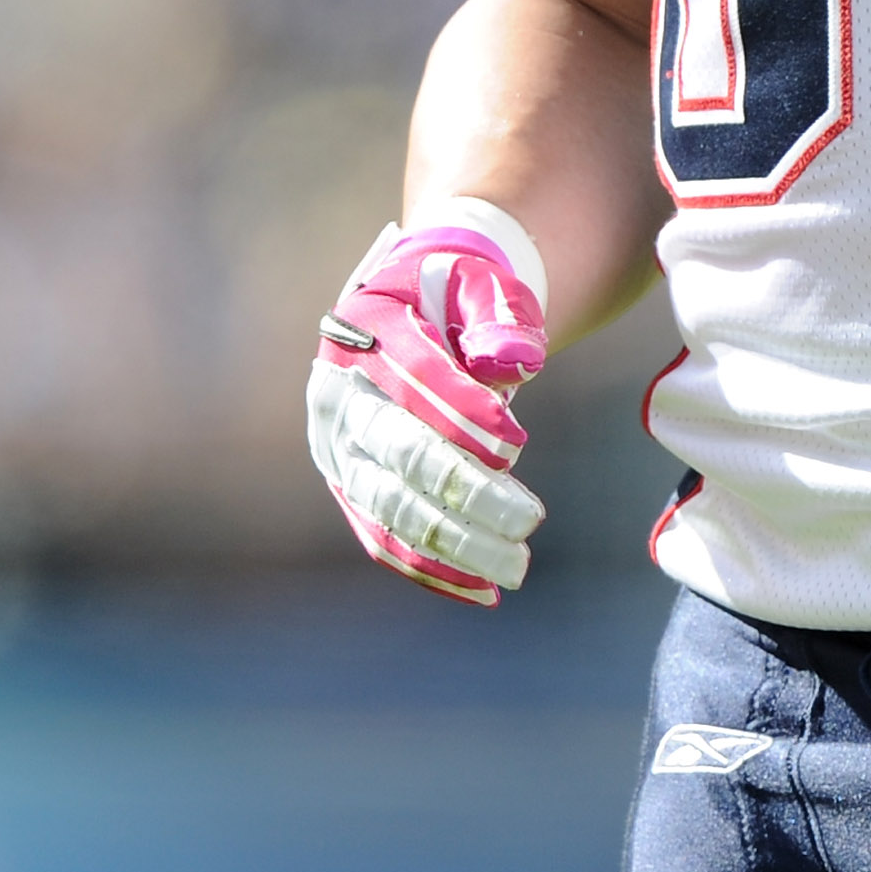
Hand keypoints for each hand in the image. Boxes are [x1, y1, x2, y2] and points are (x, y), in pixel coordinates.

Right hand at [306, 219, 548, 607]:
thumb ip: (500, 311)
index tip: (517, 440)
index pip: (414, 381)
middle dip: (467, 491)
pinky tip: (482, 590)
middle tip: (530, 519)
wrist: (408, 307)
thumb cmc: (454, 293)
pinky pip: (385, 540)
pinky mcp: (352, 491)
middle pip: (402, 455)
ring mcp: (340, 453)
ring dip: (454, 544)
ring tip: (517, 564)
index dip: (464, 412)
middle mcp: (340, 399)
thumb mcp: (478, 281)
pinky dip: (431, 570)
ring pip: (393, 510)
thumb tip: (513, 363)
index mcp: (367, 334)